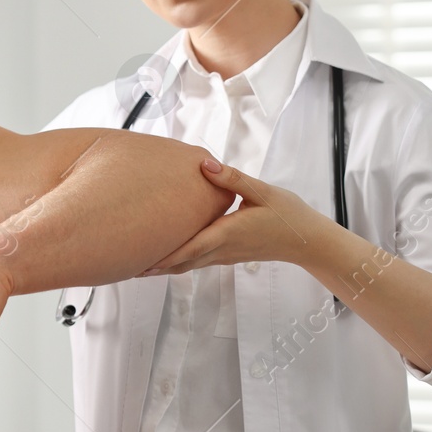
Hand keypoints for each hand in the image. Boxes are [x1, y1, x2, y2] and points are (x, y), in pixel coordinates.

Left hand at [137, 157, 328, 274]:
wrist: (307, 240)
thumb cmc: (287, 214)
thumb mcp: (262, 191)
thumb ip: (232, 178)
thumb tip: (205, 164)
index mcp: (226, 233)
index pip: (188, 248)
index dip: (162, 256)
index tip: (139, 260)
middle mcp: (221, 249)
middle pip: (181, 263)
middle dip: (153, 266)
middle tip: (124, 266)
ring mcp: (224, 256)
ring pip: (187, 265)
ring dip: (163, 267)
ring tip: (136, 266)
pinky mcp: (227, 255)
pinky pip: (197, 262)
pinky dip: (177, 263)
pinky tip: (164, 259)